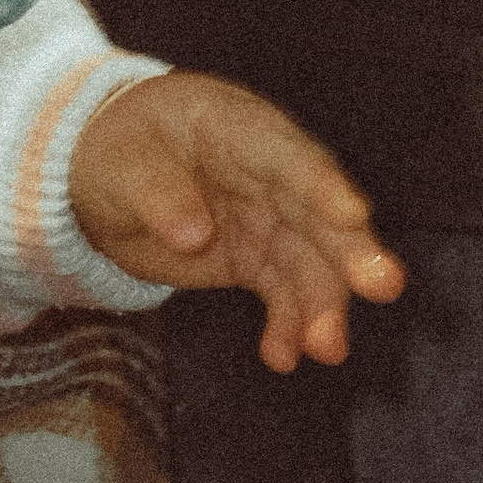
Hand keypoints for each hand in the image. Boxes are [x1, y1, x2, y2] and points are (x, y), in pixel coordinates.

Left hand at [66, 69, 406, 367]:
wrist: (99, 176)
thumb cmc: (114, 148)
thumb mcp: (120, 162)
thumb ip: (157, 192)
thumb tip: (194, 234)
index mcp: (236, 127)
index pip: (287, 153)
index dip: (321, 182)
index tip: (352, 214)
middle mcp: (267, 172)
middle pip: (318, 210)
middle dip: (350, 249)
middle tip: (383, 285)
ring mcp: (267, 216)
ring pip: (311, 260)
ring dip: (323, 304)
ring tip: (325, 348)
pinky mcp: (258, 257)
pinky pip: (284, 292)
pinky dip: (288, 324)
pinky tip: (282, 356)